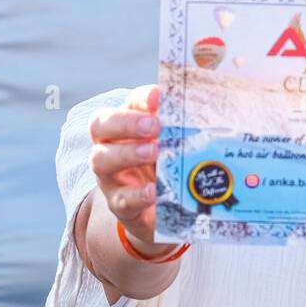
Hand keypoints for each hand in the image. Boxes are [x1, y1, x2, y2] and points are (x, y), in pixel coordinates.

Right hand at [89, 83, 177, 254]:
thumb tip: (205, 103)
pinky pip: (122, 200)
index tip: (158, 97)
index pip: (127, 104)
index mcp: (127, 126)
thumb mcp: (175, 143)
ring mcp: (111, 177)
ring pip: (102, 161)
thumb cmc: (168, 166)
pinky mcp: (121, 206)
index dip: (141, 99)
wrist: (164, 210)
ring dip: (128, 153)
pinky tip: (153, 191)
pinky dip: (137, 194)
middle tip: (154, 125)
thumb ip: (182, 125)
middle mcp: (111, 146)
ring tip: (153, 152)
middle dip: (126, 123)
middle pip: (100, 126)